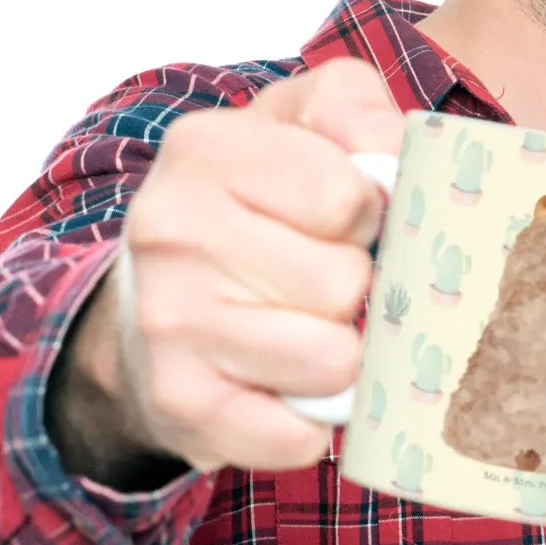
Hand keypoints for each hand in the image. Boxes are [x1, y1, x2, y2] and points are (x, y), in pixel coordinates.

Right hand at [50, 58, 403, 479]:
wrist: (153, 306)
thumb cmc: (254, 205)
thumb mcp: (300, 124)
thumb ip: (354, 108)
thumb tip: (393, 154)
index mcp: (205, 148)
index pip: (349, 197)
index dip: (365, 215)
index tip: (336, 218)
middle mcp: (170, 229)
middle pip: (345, 283)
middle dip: (352, 286)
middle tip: (313, 278)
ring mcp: (168, 321)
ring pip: (334, 361)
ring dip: (339, 354)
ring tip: (302, 328)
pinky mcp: (179, 404)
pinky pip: (299, 436)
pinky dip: (311, 422)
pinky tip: (283, 387)